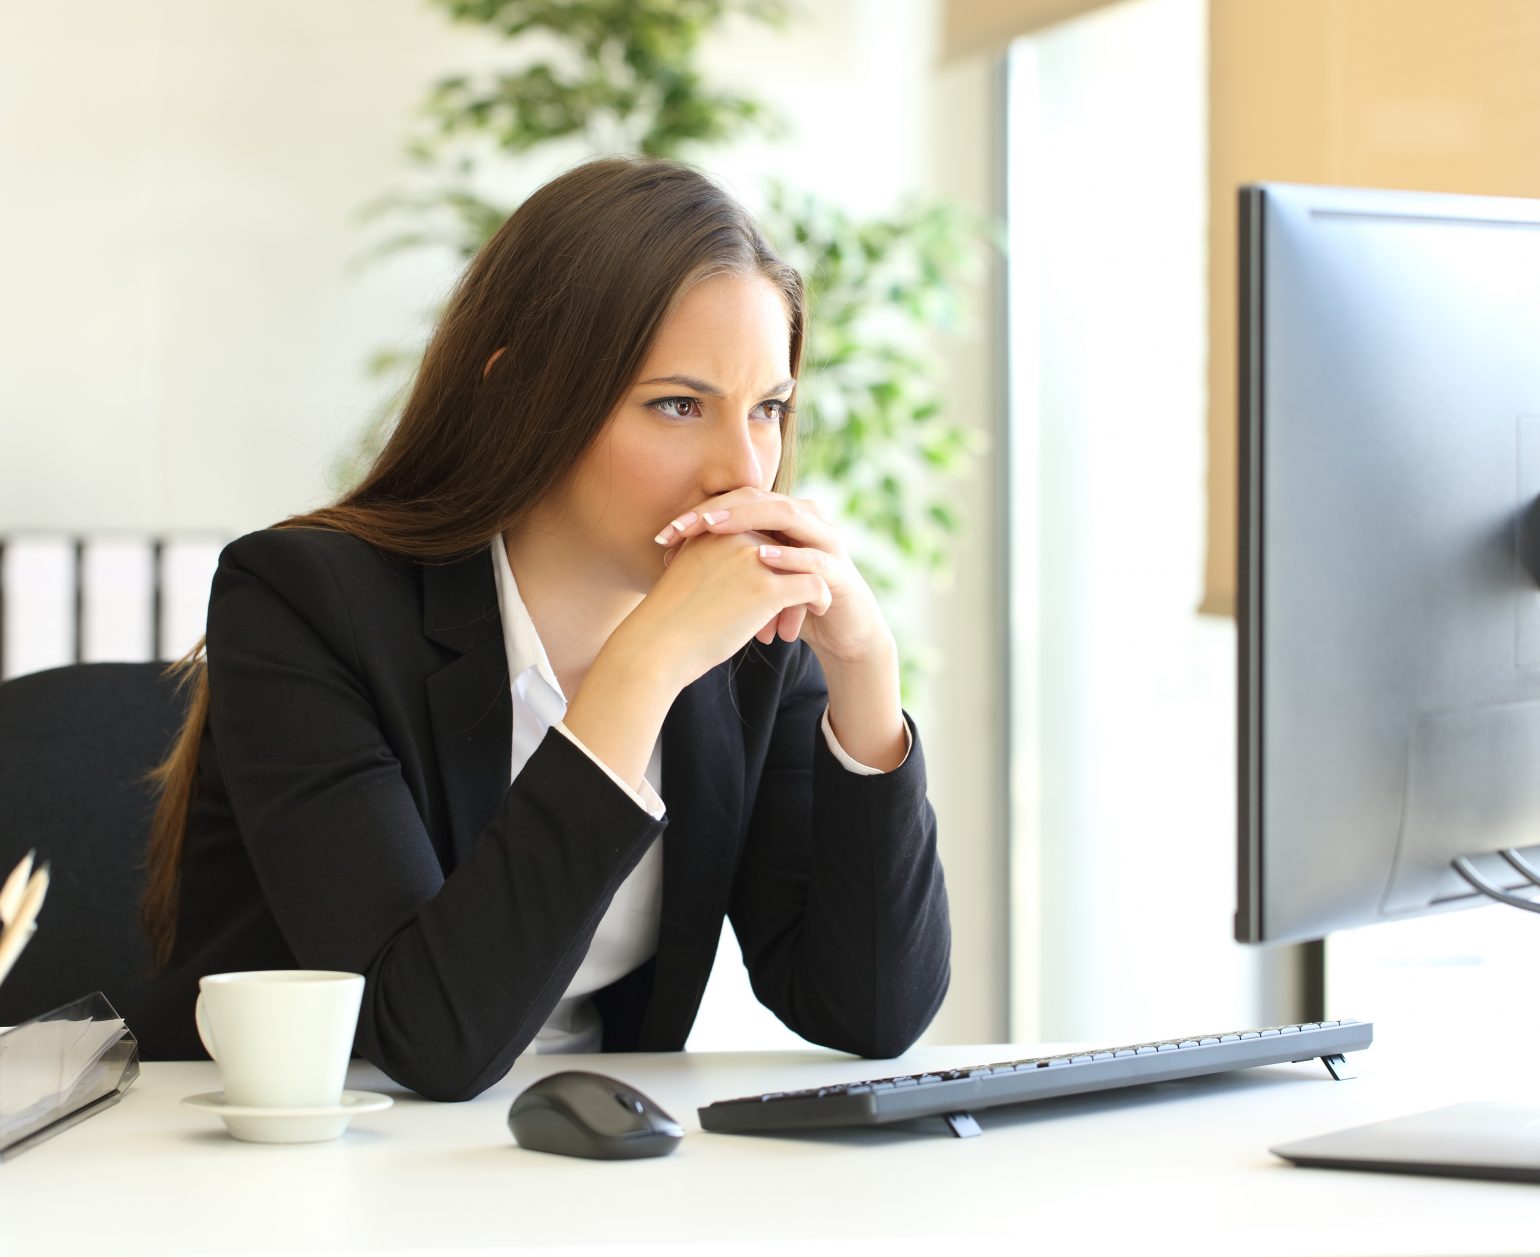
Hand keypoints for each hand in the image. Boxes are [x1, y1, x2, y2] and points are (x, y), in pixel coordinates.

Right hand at [618, 526, 834, 693]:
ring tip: (808, 609)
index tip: (776, 583)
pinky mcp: (767, 589)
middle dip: (791, 572)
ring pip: (802, 562)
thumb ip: (716, 560)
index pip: (763, 530)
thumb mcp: (692, 574)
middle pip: (784, 544)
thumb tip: (744, 567)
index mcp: (716, 529)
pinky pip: (813, 585)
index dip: (774, 558)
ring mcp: (753, 560)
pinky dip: (820, 598)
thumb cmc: (669, 620)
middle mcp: (736, 535)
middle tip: (791, 605)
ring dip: (806, 586)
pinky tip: (818, 612)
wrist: (656, 646)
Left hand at [654, 488, 893, 669]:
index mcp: (782, 516)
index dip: (700, 513)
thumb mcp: (751, 578)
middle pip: (758, 499)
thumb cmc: (788, 602)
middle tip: (683, 525)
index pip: (736, 501)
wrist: (839, 632)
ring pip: (787, 515)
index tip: (664, 534)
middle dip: (718, 510)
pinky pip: (814, 556)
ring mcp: (826, 541)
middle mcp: (805, 518)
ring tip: (712, 527)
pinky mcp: (840, 571)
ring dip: (748, 520)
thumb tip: (669, 554)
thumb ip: (722, 559)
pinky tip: (761, 558)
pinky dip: (788, 556)